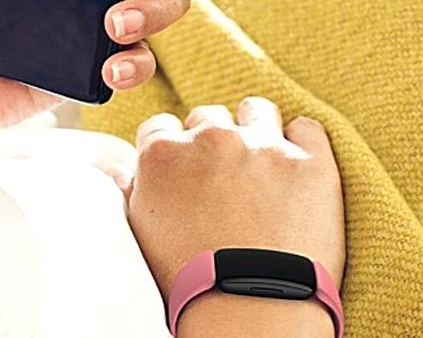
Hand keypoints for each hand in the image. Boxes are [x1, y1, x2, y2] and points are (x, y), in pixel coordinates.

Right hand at [122, 99, 345, 298]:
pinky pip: (307, 128)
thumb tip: (113, 164)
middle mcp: (210, 139)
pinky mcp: (309, 161)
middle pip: (208, 117)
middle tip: (224, 178)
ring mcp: (263, 146)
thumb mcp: (141, 234)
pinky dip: (303, 142)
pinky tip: (296, 168)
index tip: (186, 171)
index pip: (161, 127)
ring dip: (256, 130)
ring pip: (256, 111)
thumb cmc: (190, 281)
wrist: (250, 310)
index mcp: (163, 154)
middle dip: (213, 141)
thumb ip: (128, 189)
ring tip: (262, 167)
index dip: (174, 150)